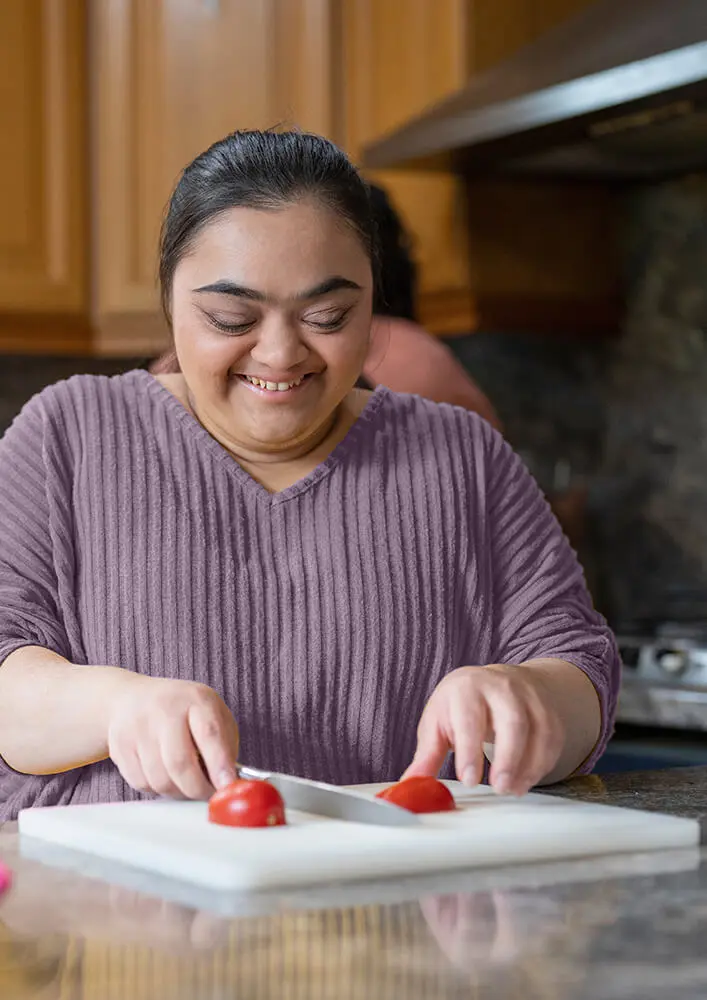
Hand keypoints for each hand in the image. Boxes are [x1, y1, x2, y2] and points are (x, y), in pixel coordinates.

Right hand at [107, 675, 238, 798]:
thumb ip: (224, 745)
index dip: (220, 765)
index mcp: (195, 699)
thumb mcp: (211, 713)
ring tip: (186, 782)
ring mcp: (138, 727)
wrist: (130, 698)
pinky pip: (142, 784)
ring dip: (178, 792)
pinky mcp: (120, 746)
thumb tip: (229, 783)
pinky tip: (163, 774)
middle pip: (180, 764)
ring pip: (160, 780)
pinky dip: (158, 789)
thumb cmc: (182, 711)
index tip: (227, 786)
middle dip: (198, 790)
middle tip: (208, 795)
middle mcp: (164, 710)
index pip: (209, 734)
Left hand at [401, 664, 564, 794]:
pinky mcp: (547, 709)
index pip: (469, 718)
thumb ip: (427, 755)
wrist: (495, 680)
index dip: (469, 750)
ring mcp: (528, 696)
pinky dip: (544, 763)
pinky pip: (554, 737)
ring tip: (512, 789)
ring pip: (539, 729)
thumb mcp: (438, 722)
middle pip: (512, 720)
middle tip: (498, 786)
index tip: (468, 779)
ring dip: (529, 765)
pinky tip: (527, 779)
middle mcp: (500, 687)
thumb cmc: (461, 705)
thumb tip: (410, 785)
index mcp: (466, 688)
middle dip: (508, 757)